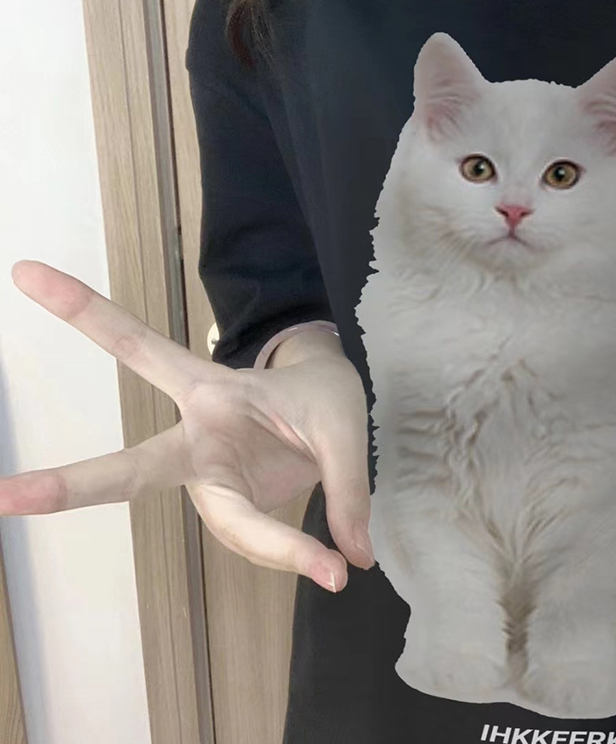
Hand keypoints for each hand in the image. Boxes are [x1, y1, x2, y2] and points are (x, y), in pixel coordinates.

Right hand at [2, 260, 373, 591]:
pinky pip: (260, 538)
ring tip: (334, 567)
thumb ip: (346, 485)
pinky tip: (328, 563)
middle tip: (2, 497)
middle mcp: (201, 440)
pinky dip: (294, 553)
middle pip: (134, 469)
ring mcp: (215, 479)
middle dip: (73, 484)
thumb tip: (355, 558)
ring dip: (280, 550)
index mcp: (213, 390)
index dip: (87, 315)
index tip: (27, 274)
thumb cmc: (321, 395)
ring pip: (231, 527)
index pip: (142, 351)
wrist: (329, 405)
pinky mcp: (236, 505)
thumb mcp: (343, 423)